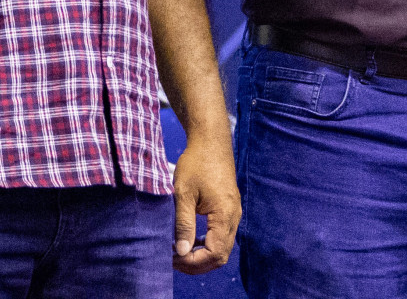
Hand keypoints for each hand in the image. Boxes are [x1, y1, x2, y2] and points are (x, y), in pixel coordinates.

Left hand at [170, 138, 240, 274]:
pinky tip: (190, 240)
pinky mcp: (229, 210)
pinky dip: (206, 244)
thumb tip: (181, 251)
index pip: (215, 253)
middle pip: (220, 256)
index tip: (173, 258)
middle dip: (197, 263)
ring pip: (222, 248)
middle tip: (173, 260)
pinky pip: (221, 236)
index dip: (194, 262)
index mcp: (224, 215)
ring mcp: (233, 215)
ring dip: (201, 255)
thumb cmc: (196, 163)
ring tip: (179, 252)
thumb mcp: (183, 193)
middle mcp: (233, 218)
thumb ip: (183, 223)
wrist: (211, 142)